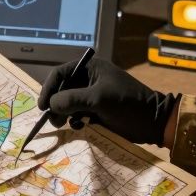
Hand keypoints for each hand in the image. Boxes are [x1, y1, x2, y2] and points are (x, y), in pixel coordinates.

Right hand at [37, 54, 176, 144]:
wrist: (153, 122)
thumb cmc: (128, 104)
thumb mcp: (99, 98)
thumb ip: (72, 99)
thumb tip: (50, 105)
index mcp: (90, 68)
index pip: (60, 74)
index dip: (48, 88)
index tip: (43, 106)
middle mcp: (89, 79)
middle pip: (62, 89)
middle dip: (56, 104)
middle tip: (54, 120)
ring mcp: (92, 95)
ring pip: (67, 103)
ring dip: (63, 114)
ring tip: (65, 125)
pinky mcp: (96, 111)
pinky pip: (76, 114)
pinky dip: (73, 120)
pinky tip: (79, 127)